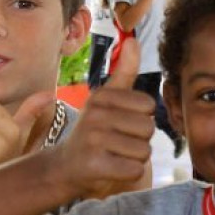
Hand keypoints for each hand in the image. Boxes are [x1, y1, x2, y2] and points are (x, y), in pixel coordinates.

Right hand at [52, 37, 155, 197]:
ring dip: (134, 158)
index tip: (121, 123)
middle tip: (118, 143)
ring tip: (114, 155)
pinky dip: (129, 173)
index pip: (149, 105)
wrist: (65, 166)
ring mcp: (93, 140)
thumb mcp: (107, 99)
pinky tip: (112, 169)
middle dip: (140, 140)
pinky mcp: (94, 165)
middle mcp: (94, 115)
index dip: (141, 118)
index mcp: (101, 96)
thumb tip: (133, 40)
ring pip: (144, 151)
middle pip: (149, 129)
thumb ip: (124, 72)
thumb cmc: (94, 131)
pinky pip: (135, 169)